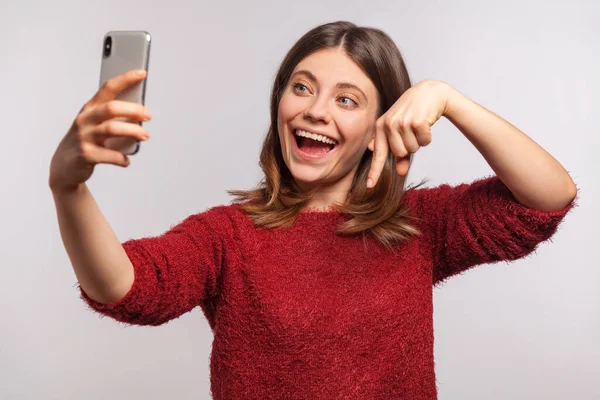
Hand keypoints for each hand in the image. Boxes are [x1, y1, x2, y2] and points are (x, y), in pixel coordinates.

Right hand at [49, 70, 151, 192]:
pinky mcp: (86, 155)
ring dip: (133, 132)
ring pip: (112, 129)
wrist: (63, 166)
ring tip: (145, 136)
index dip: (125, 79)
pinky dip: (122, 158)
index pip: (108, 88)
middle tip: (148, 116)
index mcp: (89, 108)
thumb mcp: (95, 125)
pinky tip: (126, 160)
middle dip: (134, 110)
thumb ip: (113, 118)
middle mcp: (85, 119)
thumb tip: (140, 115)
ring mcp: (84, 137)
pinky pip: (110, 155)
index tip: (142, 73)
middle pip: (112, 108)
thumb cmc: (85, 142)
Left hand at [367, 79, 452, 186]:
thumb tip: (400, 173)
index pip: (378, 153)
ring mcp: (402, 122)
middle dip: (410, 146)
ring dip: (419, 141)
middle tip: (412, 130)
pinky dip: (428, 136)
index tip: (369, 186)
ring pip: (413, 149)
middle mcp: (388, 124)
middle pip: (400, 153)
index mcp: (381, 126)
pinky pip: (424, 142)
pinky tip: (426, 123)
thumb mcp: (402, 131)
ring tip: (418, 125)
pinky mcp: (416, 121)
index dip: (374, 171)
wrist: (430, 92)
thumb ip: (400, 153)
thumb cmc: (413, 113)